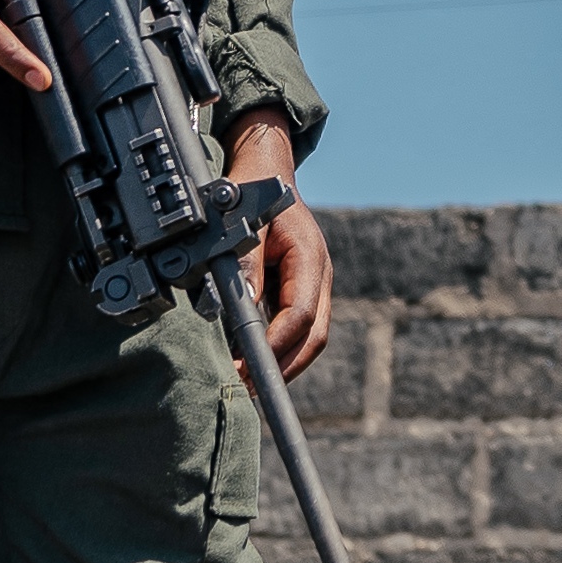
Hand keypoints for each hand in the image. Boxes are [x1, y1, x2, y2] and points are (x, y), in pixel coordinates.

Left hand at [223, 114, 334, 379]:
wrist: (265, 175)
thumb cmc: (251, 197)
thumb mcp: (245, 226)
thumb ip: (246, 265)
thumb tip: (242, 307)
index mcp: (310, 257)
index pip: (302, 314)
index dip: (276, 344)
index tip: (248, 366)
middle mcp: (319, 275)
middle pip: (314, 334)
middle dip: (285, 366)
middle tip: (249, 387)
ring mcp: (314, 285)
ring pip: (310, 336)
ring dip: (284, 362)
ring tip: (250, 382)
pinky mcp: (302, 290)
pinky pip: (298, 327)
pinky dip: (280, 348)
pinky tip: (254, 360)